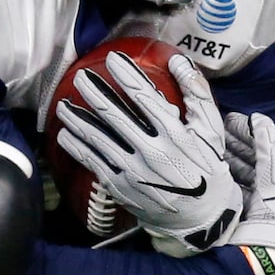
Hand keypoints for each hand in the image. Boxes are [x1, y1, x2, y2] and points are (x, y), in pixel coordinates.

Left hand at [54, 52, 239, 253]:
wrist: (200, 215)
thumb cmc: (206, 166)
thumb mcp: (212, 130)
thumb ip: (196, 93)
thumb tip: (176, 59)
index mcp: (175, 135)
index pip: (145, 97)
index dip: (127, 74)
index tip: (113, 59)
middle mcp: (151, 153)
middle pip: (114, 115)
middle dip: (94, 91)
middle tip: (80, 75)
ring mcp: (133, 172)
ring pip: (97, 139)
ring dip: (77, 118)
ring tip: (62, 103)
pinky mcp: (120, 188)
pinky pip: (93, 163)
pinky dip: (76, 148)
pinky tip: (65, 135)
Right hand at [224, 112, 274, 274]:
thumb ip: (267, 139)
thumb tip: (257, 119)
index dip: (256, 130)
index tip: (234, 119)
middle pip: (267, 159)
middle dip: (242, 144)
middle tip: (219, 130)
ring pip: (255, 175)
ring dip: (234, 160)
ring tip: (213, 146)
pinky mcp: (265, 220)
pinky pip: (247, 192)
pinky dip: (233, 179)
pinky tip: (218, 168)